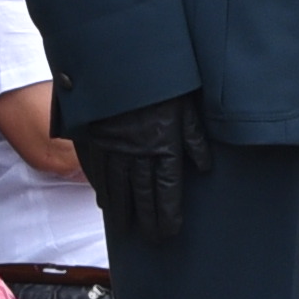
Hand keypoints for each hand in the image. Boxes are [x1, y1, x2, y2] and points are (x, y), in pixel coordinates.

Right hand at [88, 93, 200, 245]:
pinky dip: (100, 188)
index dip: (169, 215)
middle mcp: (137, 153)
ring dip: (121, 210)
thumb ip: (194, 138)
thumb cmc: (159, 80)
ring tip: (124, 227)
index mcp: (164, 146)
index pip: (167, 191)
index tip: (169, 232)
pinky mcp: (93, 137)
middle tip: (150, 239)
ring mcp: (112, 147)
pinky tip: (104, 200)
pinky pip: (95, 170)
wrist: (118, 58)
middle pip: (141, 195)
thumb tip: (205, 167)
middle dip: (146, 221)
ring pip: (115, 187)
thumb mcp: (186, 105)